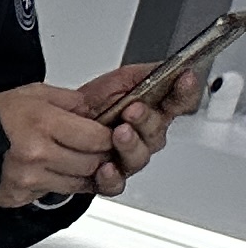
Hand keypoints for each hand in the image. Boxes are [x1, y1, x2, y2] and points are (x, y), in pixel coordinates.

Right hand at [0, 82, 128, 206]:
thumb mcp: (34, 94)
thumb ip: (68, 101)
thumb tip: (91, 112)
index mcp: (45, 125)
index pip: (97, 138)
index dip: (109, 138)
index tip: (108, 136)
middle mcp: (38, 155)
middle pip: (90, 163)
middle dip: (99, 157)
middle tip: (96, 150)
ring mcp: (29, 179)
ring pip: (76, 183)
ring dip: (81, 174)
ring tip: (75, 161)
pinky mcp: (20, 196)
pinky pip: (51, 193)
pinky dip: (56, 184)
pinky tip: (49, 171)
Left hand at [72, 58, 196, 180]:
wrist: (61, 127)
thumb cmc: (92, 105)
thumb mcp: (119, 80)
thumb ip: (146, 73)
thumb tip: (169, 65)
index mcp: (155, 110)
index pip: (181, 101)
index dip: (186, 90)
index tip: (185, 78)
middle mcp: (147, 136)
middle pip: (159, 131)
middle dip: (147, 119)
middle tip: (133, 110)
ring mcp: (130, 158)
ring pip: (140, 157)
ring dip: (130, 144)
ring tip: (119, 133)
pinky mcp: (110, 178)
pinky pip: (117, 183)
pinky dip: (112, 176)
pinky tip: (105, 167)